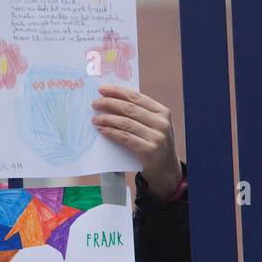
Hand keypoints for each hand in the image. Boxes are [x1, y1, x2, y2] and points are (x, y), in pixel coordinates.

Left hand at [91, 85, 182, 200]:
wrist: (167, 171)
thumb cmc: (155, 145)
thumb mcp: (153, 127)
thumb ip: (140, 115)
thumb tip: (112, 101)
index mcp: (162, 112)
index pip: (137, 97)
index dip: (117, 92)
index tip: (102, 89)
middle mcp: (161, 122)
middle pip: (129, 108)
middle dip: (109, 103)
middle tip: (94, 103)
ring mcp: (156, 136)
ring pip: (126, 123)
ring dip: (107, 119)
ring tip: (95, 119)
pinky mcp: (149, 150)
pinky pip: (125, 137)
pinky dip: (111, 132)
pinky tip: (102, 130)